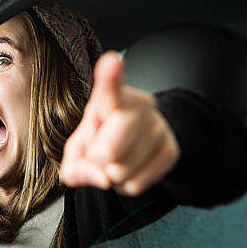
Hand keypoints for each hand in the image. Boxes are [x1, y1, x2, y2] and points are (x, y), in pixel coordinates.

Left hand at [59, 51, 179, 195]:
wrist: (133, 141)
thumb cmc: (98, 139)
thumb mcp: (77, 150)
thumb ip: (75, 166)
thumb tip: (103, 179)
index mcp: (109, 97)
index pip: (111, 87)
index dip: (111, 76)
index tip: (112, 61)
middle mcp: (139, 105)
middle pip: (109, 150)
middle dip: (97, 161)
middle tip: (99, 152)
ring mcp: (158, 126)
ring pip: (123, 172)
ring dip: (112, 176)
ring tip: (115, 159)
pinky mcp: (171, 150)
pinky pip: (138, 185)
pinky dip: (126, 185)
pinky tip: (129, 167)